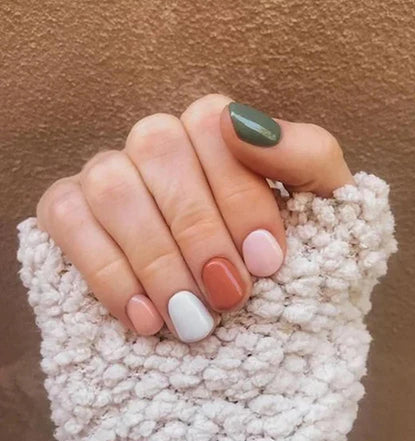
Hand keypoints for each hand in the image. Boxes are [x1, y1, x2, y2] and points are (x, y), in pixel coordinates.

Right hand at [36, 94, 353, 342]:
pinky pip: (68, 219)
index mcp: (215, 131)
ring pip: (112, 185)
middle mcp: (157, 142)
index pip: (215, 127)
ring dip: (155, 258)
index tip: (265, 259)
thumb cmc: (285, 254)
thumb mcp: (321, 207)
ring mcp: (108, 171)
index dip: (239, 193)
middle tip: (229, 295)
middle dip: (198, 230)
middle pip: (160, 149)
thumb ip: (306, 155)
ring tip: (190, 318)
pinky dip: (107, 271)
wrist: (254, 312)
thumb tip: (243, 123)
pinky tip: (144, 317)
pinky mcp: (67, 207)